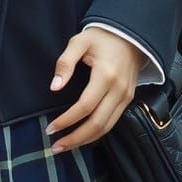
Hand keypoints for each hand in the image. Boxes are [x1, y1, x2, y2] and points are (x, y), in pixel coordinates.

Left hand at [46, 29, 144, 152]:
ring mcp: (126, 97)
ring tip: (66, 146)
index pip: (85, 106)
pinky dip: (97, 133)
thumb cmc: (101, 37)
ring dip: (86, 140)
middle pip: (97, 124)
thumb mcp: (79, 41)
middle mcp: (119, 90)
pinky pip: (112, 122)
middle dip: (75, 138)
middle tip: (55, 147)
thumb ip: (65, 63)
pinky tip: (83, 137)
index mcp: (106, 75)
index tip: (51, 128)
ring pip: (106, 128)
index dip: (67, 120)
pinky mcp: (127, 100)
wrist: (130, 35)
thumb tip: (54, 87)